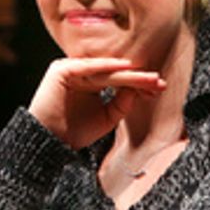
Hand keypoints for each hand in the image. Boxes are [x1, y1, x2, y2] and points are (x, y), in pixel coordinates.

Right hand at [29, 57, 165, 148]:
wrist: (50, 143)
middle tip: (158, 81)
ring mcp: (71, 69)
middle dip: (137, 78)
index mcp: (91, 82)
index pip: (119, 79)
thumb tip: (138, 88)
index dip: (139, 83)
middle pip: (114, 74)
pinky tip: (124, 66)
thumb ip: (122, 102)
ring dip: (127, 73)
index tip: (160, 87)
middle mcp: (81, 73)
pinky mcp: (61, 69)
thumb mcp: (107, 117)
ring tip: (147, 77)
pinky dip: (105, 66)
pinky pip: (87, 66)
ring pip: (104, 70)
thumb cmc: (76, 132)